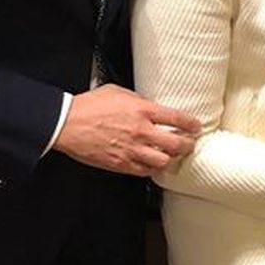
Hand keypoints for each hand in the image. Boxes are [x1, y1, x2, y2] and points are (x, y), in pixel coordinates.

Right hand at [53, 83, 199, 175]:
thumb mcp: (118, 92)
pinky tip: (152, 165)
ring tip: (171, 156)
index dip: (191, 124)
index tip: (195, 127)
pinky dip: (151, 169)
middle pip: (176, 144)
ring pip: (164, 161)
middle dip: (187, 145)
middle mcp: (141, 131)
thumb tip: (148, 105)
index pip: (177, 118)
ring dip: (170, 159)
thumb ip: (137, 100)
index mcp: (142, 110)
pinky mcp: (121, 164)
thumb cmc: (89, 106)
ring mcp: (132, 150)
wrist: (68, 124)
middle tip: (188, 144)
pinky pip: (144, 172)